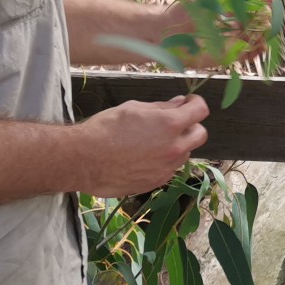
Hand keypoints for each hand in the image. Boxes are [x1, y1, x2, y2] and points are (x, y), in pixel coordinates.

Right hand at [75, 95, 209, 196]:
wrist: (84, 160)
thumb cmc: (105, 129)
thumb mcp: (133, 109)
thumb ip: (161, 107)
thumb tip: (179, 104)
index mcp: (170, 125)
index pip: (200, 110)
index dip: (195, 104)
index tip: (188, 103)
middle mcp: (174, 148)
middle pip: (200, 134)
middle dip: (191, 125)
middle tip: (175, 122)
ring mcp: (167, 168)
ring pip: (185, 153)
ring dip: (176, 145)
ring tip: (152, 141)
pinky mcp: (157, 182)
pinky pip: (170, 168)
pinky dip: (163, 161)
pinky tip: (143, 157)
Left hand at [170, 0, 271, 67]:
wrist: (167, 31)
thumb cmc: (188, 8)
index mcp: (234, 6)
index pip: (257, 4)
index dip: (264, 2)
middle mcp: (236, 23)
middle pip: (260, 22)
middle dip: (266, 20)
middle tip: (265, 19)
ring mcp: (233, 39)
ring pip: (257, 39)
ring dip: (263, 37)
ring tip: (261, 33)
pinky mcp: (228, 55)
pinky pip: (247, 55)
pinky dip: (256, 52)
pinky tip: (258, 47)